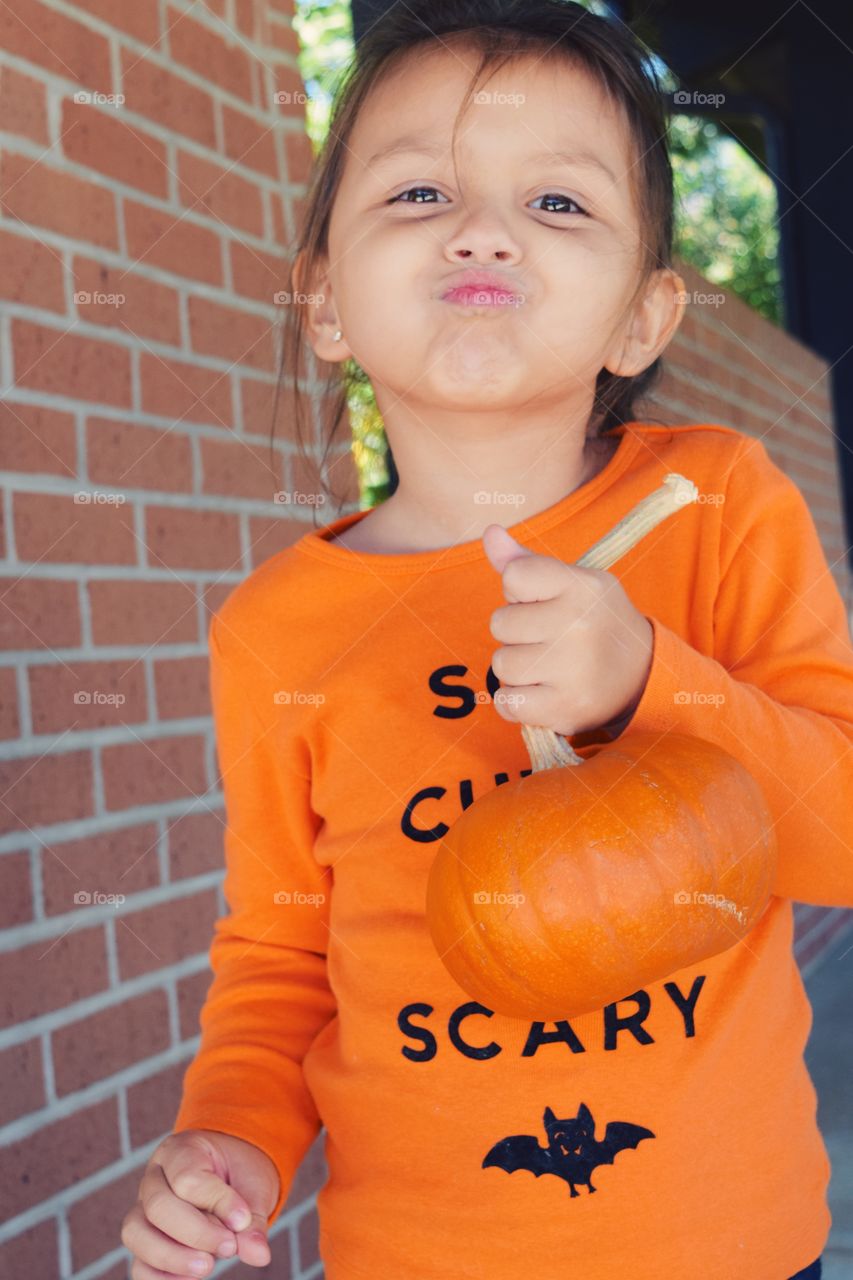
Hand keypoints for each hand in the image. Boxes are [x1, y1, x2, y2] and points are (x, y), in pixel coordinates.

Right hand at [120, 1128, 279, 1275]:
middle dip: (196, 1234)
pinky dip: (160, 1277)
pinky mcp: (144, 1240)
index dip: (217, 1203)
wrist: (232, 1172)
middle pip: (158, 1206)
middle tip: (229, 1248)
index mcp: (181, 1150)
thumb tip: (258, 1255)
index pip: (187, 1178)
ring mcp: (142, 1208)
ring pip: (136, 1233)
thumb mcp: (254, 1185)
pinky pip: (138, 1263)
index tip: (243, 1220)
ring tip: (208, 1267)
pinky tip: (191, 1278)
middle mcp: (154, 1176)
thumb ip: (254, 1219)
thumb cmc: (240, 1174)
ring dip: (173, 1257)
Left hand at [483, 524, 652, 736]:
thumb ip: (525, 562)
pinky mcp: (565, 708)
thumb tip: (490, 532)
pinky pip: (507, 703)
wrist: (642, 675)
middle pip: (500, 623)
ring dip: (515, 669)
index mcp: (581, 586)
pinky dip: (516, 702)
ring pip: (501, 664)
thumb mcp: (572, 583)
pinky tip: (542, 692)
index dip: (519, 592)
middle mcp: (579, 624)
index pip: (513, 576)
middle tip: (547, 639)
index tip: (543, 602)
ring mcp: (573, 669)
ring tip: (546, 666)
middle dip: (515, 633)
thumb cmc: (593, 621)